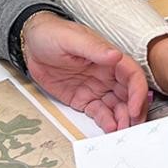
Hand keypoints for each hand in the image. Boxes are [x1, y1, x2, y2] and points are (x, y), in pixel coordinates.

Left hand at [23, 13, 149, 131]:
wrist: (30, 44)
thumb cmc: (52, 34)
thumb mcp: (72, 39)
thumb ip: (94, 48)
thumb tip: (115, 55)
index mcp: (109, 58)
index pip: (132, 75)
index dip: (138, 92)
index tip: (134, 107)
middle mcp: (107, 74)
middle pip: (129, 95)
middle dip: (134, 111)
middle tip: (132, 127)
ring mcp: (96, 88)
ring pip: (117, 107)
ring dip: (123, 120)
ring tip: (120, 132)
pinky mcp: (84, 99)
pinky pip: (99, 113)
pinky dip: (107, 122)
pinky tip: (109, 128)